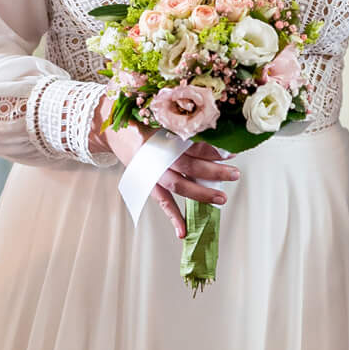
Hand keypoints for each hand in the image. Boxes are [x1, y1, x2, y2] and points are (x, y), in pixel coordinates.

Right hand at [106, 119, 238, 237]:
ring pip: (179, 185)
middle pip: (190, 165)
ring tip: (221, 199)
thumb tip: (217, 136)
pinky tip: (183, 231)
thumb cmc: (144, 123)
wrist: (113, 132)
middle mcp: (157, 155)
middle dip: (214, 172)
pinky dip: (173, 217)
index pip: (192, 144)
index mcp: (164, 136)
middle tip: (235, 174)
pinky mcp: (146, 184)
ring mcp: (151, 172)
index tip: (231, 153)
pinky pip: (162, 202)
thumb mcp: (163, 118)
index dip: (213, 149)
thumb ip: (185, 128)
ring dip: (201, 194)